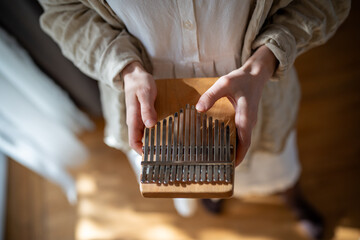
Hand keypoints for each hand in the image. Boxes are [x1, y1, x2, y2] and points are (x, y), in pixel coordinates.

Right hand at [122, 61, 156, 153]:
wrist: (135, 74)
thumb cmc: (140, 83)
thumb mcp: (145, 94)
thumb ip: (147, 109)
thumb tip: (150, 125)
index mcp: (133, 119)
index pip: (133, 141)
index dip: (140, 151)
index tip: (152, 157)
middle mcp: (135, 121)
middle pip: (139, 141)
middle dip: (149, 149)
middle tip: (165, 154)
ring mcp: (139, 119)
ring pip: (144, 135)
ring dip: (153, 141)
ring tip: (167, 147)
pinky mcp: (144, 115)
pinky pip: (148, 128)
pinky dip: (155, 132)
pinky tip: (165, 133)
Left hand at [196, 45, 276, 165]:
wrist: (255, 75)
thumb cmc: (241, 79)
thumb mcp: (224, 84)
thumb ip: (211, 95)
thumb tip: (199, 109)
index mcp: (246, 117)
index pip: (244, 142)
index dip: (239, 156)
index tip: (230, 167)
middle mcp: (249, 122)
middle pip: (242, 145)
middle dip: (233, 157)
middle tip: (218, 166)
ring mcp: (248, 122)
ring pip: (241, 141)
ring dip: (232, 150)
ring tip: (217, 158)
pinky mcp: (245, 119)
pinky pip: (239, 134)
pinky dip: (232, 141)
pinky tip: (219, 142)